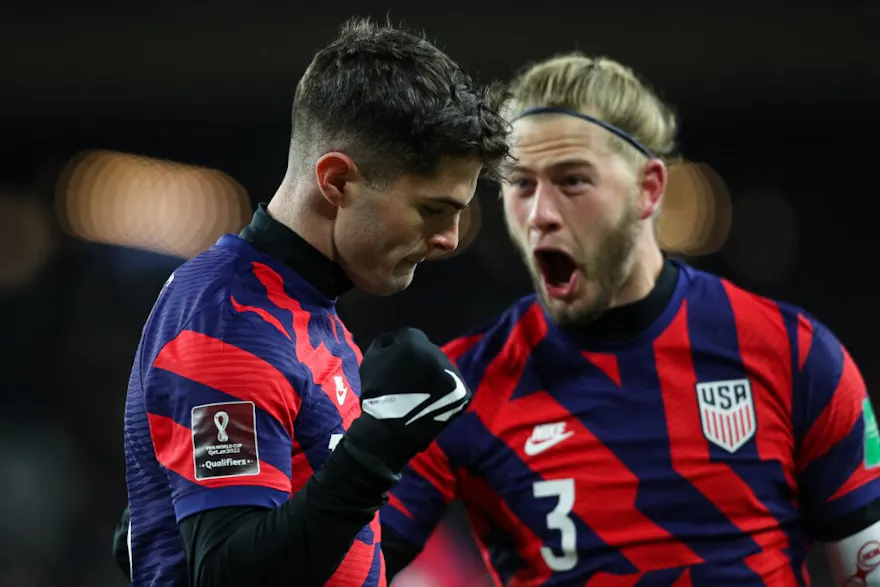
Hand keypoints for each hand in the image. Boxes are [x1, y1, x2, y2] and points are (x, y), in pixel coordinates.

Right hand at [344, 328, 471, 472]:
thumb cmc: (376, 393)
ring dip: (433, 374)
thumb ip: (384, 342)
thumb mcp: (370, 359)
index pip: (408, 337)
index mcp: (414, 341)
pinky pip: (452, 385)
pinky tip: (432, 400)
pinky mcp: (462, 391)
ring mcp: (452, 372)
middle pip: (427, 351)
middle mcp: (437, 352)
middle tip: (407, 379)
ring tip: (421, 391)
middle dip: (418, 361)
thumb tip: (396, 340)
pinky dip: (444, 390)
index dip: (398, 349)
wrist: (391, 430)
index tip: (393, 363)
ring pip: (442, 367)